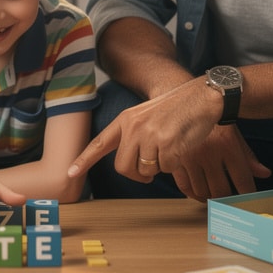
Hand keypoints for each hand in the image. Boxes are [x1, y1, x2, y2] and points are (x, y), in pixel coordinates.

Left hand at [67, 76, 269, 199]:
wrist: (202, 97)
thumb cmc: (177, 109)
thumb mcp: (147, 115)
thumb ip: (135, 135)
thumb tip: (132, 164)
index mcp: (126, 120)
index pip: (100, 142)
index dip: (84, 160)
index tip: (70, 173)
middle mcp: (134, 128)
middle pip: (123, 167)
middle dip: (136, 175)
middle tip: (149, 172)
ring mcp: (150, 136)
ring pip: (146, 170)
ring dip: (158, 167)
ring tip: (169, 148)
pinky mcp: (168, 145)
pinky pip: (166, 169)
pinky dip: (174, 164)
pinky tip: (180, 146)